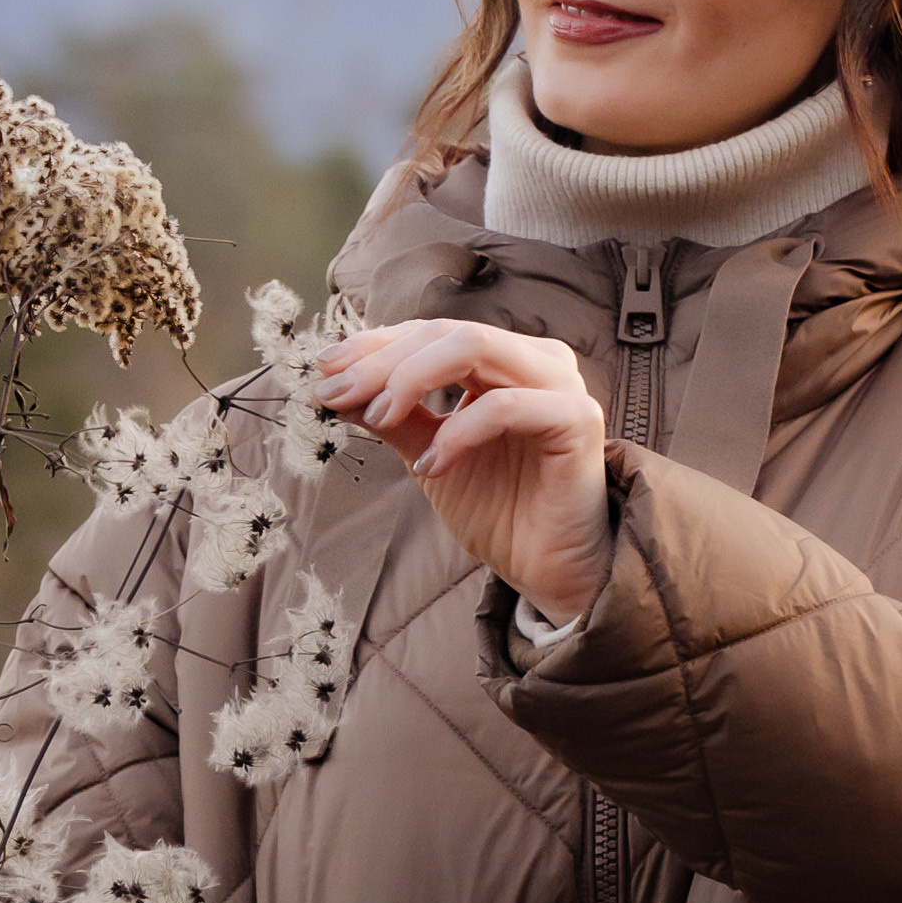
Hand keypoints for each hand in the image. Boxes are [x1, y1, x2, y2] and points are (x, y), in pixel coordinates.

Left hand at [314, 321, 611, 624]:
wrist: (547, 570)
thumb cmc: (498, 510)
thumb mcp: (429, 454)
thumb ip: (393, 417)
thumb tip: (335, 387)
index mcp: (503, 360)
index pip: (430, 332)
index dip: (374, 345)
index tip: (325, 371)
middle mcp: (535, 360)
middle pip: (446, 332)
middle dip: (382, 361)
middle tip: (337, 394)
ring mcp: (560, 385)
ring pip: (474, 346)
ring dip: (411, 378)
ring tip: (378, 418)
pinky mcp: (576, 420)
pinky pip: (505, 406)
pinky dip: (457, 432)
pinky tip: (429, 466)